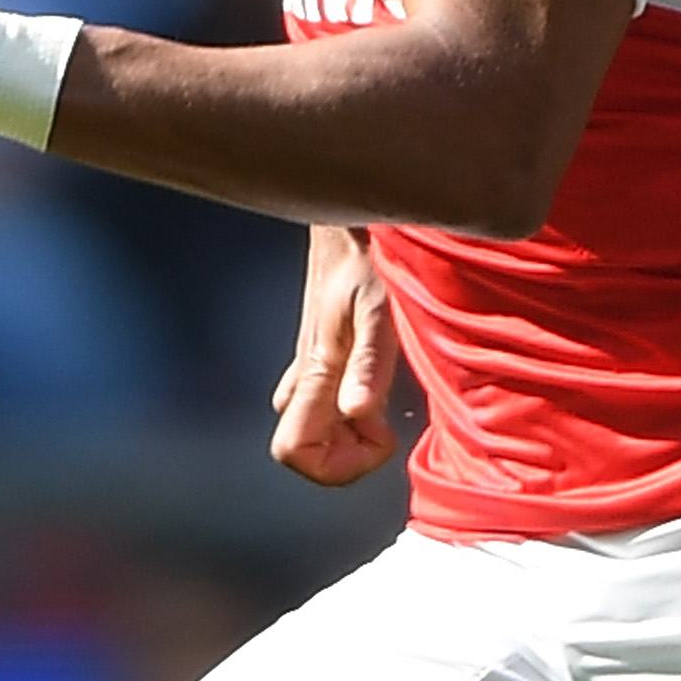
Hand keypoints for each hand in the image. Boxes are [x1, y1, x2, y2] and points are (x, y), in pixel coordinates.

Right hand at [270, 230, 400, 486]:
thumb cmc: (366, 256)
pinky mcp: (322, 354)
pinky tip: (382, 378)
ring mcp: (310, 366)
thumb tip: (357, 413)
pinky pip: (325, 401)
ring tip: (388, 396)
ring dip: (352, 431)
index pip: (292, 451)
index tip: (378, 432)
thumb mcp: (379, 307)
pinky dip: (354, 407)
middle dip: (348, 451)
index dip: (336, 464)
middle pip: (303, 448)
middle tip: (386, 420)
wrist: (346, 215)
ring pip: (315, 426)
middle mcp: (305, 377)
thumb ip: (369, 361)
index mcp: (315, 372)